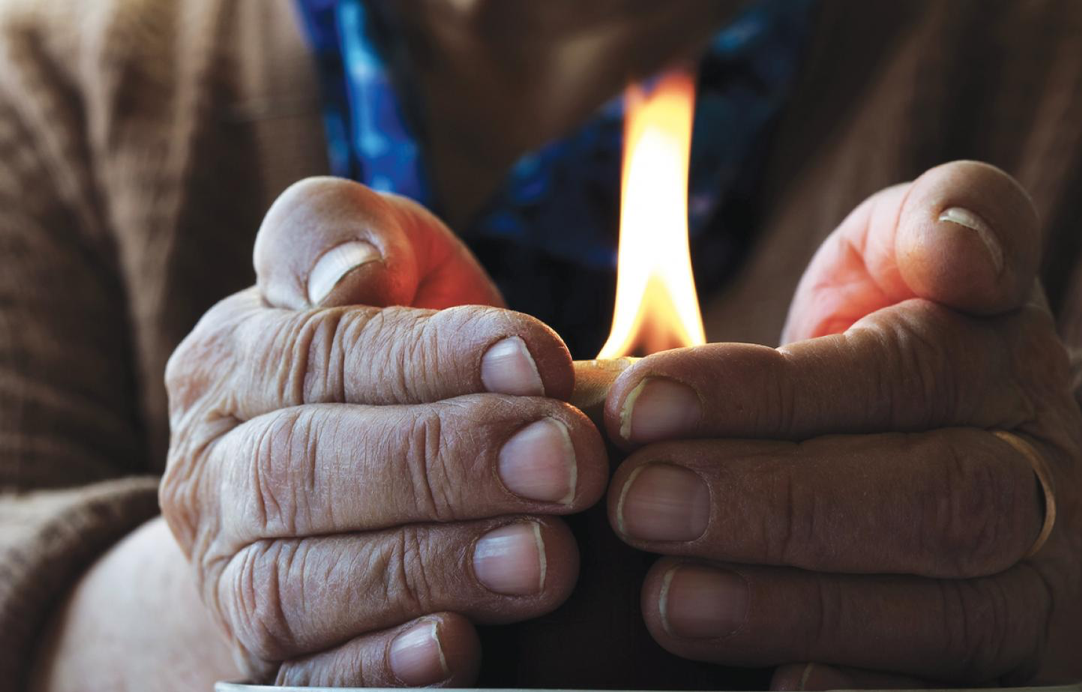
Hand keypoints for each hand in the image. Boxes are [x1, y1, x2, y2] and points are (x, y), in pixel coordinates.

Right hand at [161, 178, 607, 685]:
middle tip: (566, 462)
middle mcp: (211, 471)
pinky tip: (460, 649)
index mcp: (234, 361)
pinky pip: (299, 681)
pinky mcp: (263, 663)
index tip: (540, 361)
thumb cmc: (381, 355)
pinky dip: (377, 668)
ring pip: (296, 582)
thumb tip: (346, 276)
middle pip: (301, 466)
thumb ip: (344, 235)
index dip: (429, 357)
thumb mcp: (372, 265)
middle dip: (442, 462)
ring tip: (543, 559)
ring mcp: (227, 576)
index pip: (319, 350)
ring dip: (426, 569)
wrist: (333, 483)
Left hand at [601, 162, 1081, 685]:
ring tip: (671, 597)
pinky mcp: (1006, 657)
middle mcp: (1039, 464)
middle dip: (780, 503)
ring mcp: (1033, 572)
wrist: (956, 440)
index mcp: (1005, 348)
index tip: (647, 400)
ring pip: (950, 607)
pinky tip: (782, 684)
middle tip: (641, 501)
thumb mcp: (896, 255)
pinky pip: (962, 690)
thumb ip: (923, 224)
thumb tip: (960, 249)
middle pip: (939, 493)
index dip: (777, 389)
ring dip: (802, 605)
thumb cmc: (889, 339)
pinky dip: (874, 688)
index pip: (905, 366)